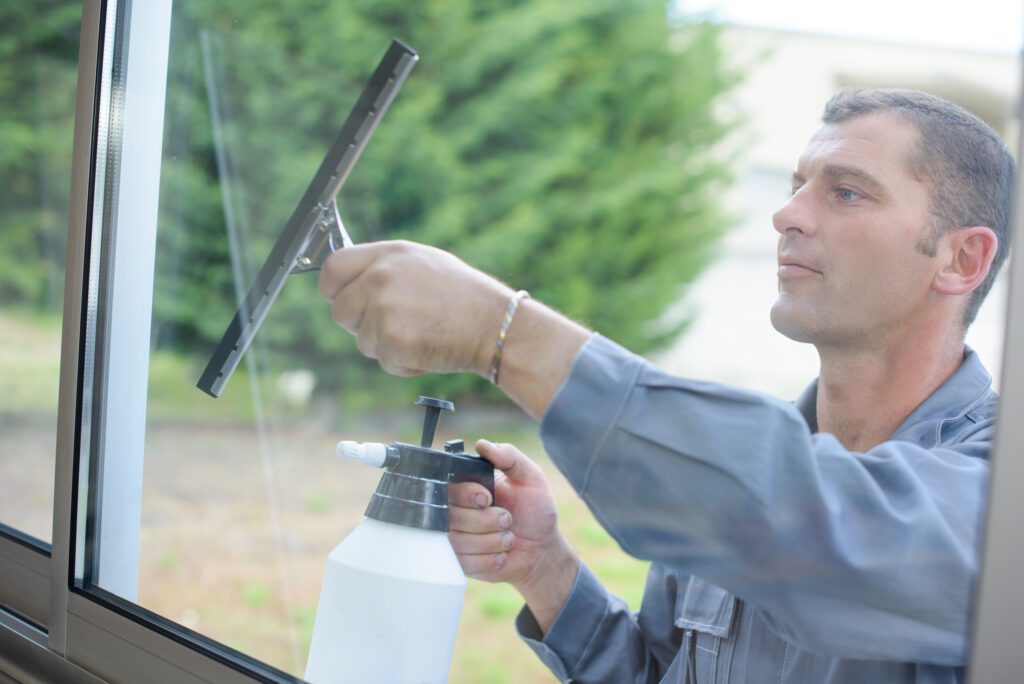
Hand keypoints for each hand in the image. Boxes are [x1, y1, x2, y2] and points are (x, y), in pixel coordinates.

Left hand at [318, 239, 591, 418]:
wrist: (495, 325)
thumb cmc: (465, 297)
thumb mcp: (424, 266)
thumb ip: (386, 269)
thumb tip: (353, 281)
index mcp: (389, 255)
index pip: (334, 267)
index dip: (331, 288)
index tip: (338, 299)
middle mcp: (381, 278)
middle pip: (340, 310)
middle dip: (359, 324)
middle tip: (392, 326)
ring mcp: (384, 309)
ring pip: (362, 340)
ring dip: (386, 345)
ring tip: (422, 333)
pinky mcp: (392, 341)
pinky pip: (382, 361)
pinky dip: (402, 363)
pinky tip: (428, 348)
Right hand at [449, 440, 579, 631]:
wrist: (542, 550)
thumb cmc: (535, 511)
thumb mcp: (530, 477)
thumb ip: (509, 456)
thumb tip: (482, 445)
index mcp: (468, 487)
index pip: (449, 487)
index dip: (467, 494)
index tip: (488, 498)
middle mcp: (456, 511)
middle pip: (451, 516)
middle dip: (486, 521)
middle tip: (507, 519)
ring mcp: (456, 538)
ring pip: (457, 541)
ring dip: (491, 542)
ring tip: (508, 538)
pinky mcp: (460, 563)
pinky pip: (464, 563)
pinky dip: (489, 561)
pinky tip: (501, 556)